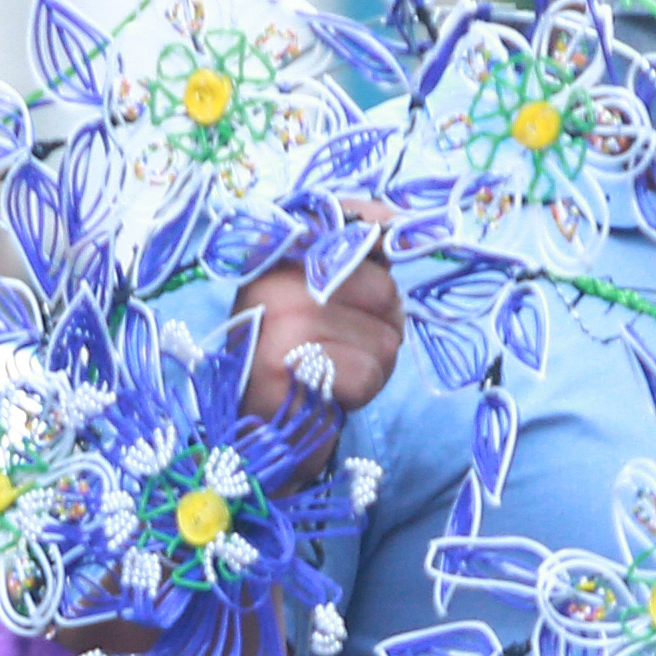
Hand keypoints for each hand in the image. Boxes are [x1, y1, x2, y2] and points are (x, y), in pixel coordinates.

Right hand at [232, 225, 403, 425]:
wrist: (258, 437)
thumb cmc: (300, 364)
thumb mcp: (320, 301)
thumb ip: (354, 260)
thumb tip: (398, 223)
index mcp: (277, 257)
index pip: (344, 219)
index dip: (378, 230)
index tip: (389, 243)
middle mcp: (274, 280)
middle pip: (382, 290)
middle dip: (381, 327)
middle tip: (342, 350)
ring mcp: (280, 322)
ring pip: (384, 337)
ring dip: (372, 365)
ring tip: (333, 375)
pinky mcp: (289, 368)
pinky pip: (369, 372)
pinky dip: (362, 392)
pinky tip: (330, 396)